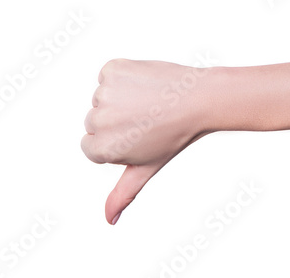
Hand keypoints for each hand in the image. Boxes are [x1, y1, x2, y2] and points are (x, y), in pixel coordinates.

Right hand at [81, 59, 211, 223]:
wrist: (198, 99)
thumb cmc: (174, 135)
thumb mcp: (147, 167)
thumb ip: (123, 193)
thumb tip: (109, 219)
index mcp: (103, 148)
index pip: (90, 146)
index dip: (115, 142)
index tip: (137, 136)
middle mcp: (98, 120)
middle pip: (93, 122)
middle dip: (115, 121)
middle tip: (145, 120)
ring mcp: (105, 93)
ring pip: (101, 98)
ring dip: (119, 98)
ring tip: (147, 102)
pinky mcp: (112, 69)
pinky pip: (107, 75)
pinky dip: (121, 78)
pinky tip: (143, 85)